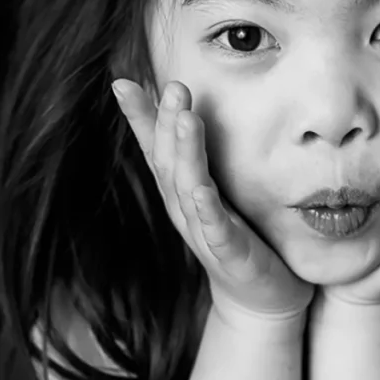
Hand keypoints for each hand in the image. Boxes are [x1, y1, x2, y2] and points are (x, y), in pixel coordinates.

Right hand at [112, 77, 313, 325]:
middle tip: (173, 85)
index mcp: (178, 191)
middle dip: (166, 123)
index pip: (153, 148)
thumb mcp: (209, 189)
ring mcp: (203, 232)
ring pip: (188, 188)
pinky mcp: (229, 253)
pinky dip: (206, 208)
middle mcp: (183, 209)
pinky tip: (202, 190)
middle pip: (168, 162)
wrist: (258, 297)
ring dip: (185, 152)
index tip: (121, 82)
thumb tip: (184, 108)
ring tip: (186, 118)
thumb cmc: (234, 235)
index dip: (138, 117)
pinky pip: (215, 228)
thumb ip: (195, 154)